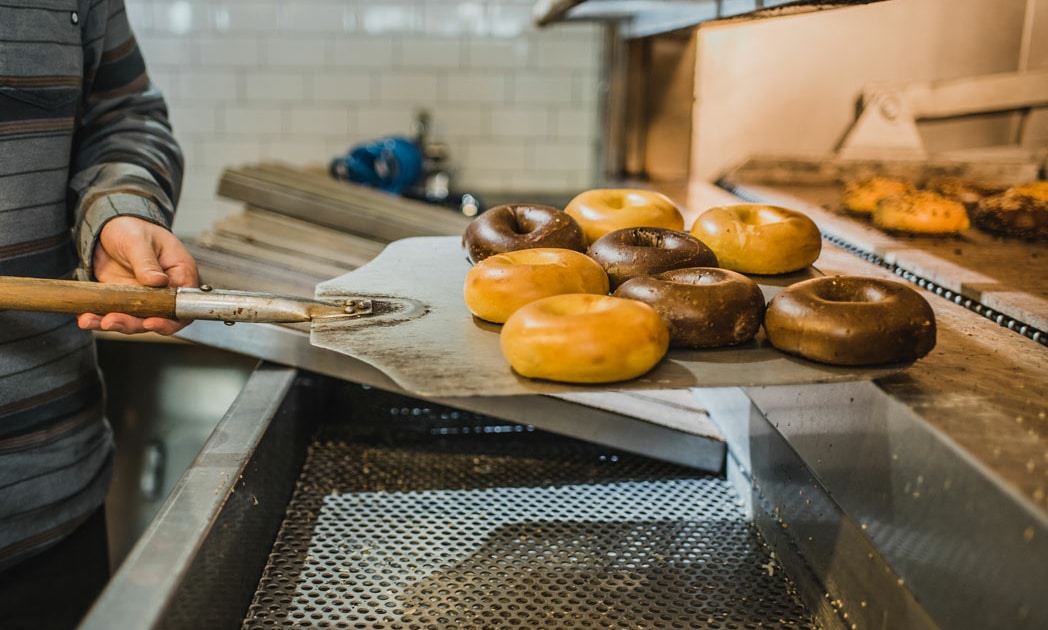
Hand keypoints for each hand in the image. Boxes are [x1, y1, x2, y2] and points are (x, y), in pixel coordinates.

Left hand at [77, 216, 199, 335]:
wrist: (110, 228)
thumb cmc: (133, 227)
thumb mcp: (139, 240)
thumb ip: (147, 262)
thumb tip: (158, 282)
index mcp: (179, 274)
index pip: (182, 305)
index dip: (169, 320)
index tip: (150, 322)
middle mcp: (166, 290)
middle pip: (159, 318)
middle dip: (135, 323)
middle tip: (112, 321)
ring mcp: (146, 297)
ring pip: (137, 320)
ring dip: (117, 324)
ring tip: (96, 321)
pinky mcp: (127, 300)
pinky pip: (117, 314)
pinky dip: (101, 319)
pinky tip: (87, 318)